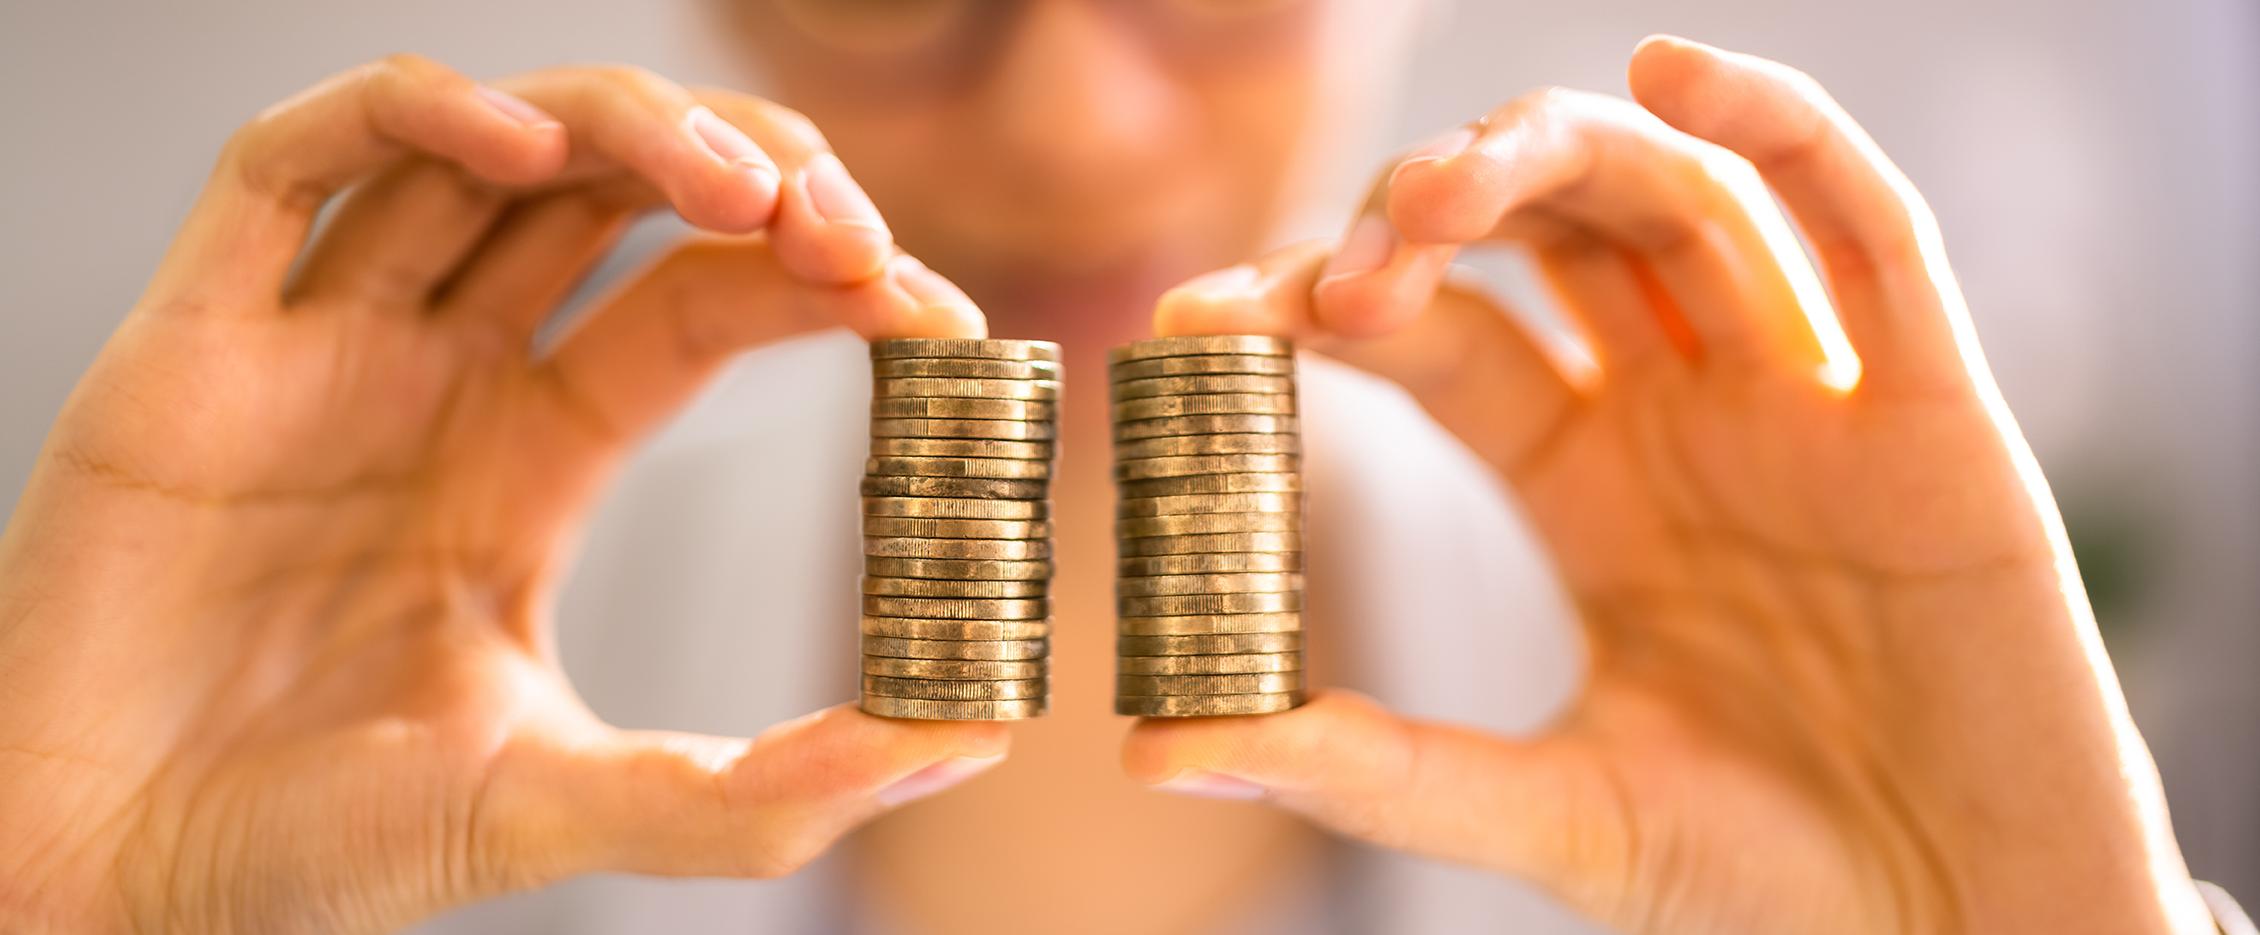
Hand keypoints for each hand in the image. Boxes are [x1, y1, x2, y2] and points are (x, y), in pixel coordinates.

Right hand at [0, 56, 1003, 933]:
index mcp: (534, 453)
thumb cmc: (320, 846)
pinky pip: (292, 163)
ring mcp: (322, 343)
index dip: (816, 274)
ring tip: (734, 179)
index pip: (701, 302)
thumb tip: (960, 741)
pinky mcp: (198, 337)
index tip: (929, 303)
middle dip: (744, 174)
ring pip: (480, 146)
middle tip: (845, 218)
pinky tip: (521, 146)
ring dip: (618, 125)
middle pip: (612, 196)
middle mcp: (439, 373)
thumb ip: (761, 788)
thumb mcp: (572, 804)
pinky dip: (410, 116)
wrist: (111, 882)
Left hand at [1125, 37, 2215, 934]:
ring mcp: (1809, 405)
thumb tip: (1159, 746)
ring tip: (1449, 188)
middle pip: (1551, 238)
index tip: (1197, 313)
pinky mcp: (1936, 420)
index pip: (1438, 339)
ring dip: (1559, 158)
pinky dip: (1788, 132)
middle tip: (1340, 279)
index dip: (1323, 300)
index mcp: (1590, 487)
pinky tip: (1677, 71)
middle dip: (1432, 217)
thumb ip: (1368, 768)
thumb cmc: (1766, 884)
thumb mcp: (1549, 814)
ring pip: (1682, 204)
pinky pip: (1870, 236)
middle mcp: (1689, 419)